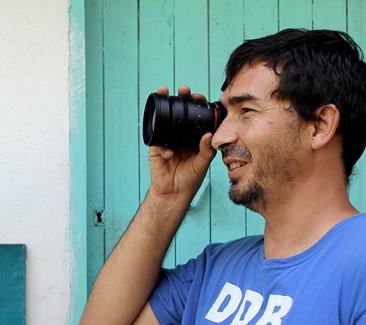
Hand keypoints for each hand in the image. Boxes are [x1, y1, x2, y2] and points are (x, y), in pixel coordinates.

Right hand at [147, 85, 215, 200]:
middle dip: (181, 99)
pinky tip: (169, 153)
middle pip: (180, 113)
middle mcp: (180, 135)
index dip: (196, 104)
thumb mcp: (203, 163)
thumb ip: (207, 150)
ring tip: (165, 92)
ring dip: (164, 107)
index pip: (195, 116)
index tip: (198, 96)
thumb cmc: (190, 178)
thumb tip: (209, 134)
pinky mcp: (156, 149)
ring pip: (165, 120)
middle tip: (184, 90)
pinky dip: (162, 145)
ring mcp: (167, 140)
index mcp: (193, 136)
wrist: (174, 192)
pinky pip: (157, 141)